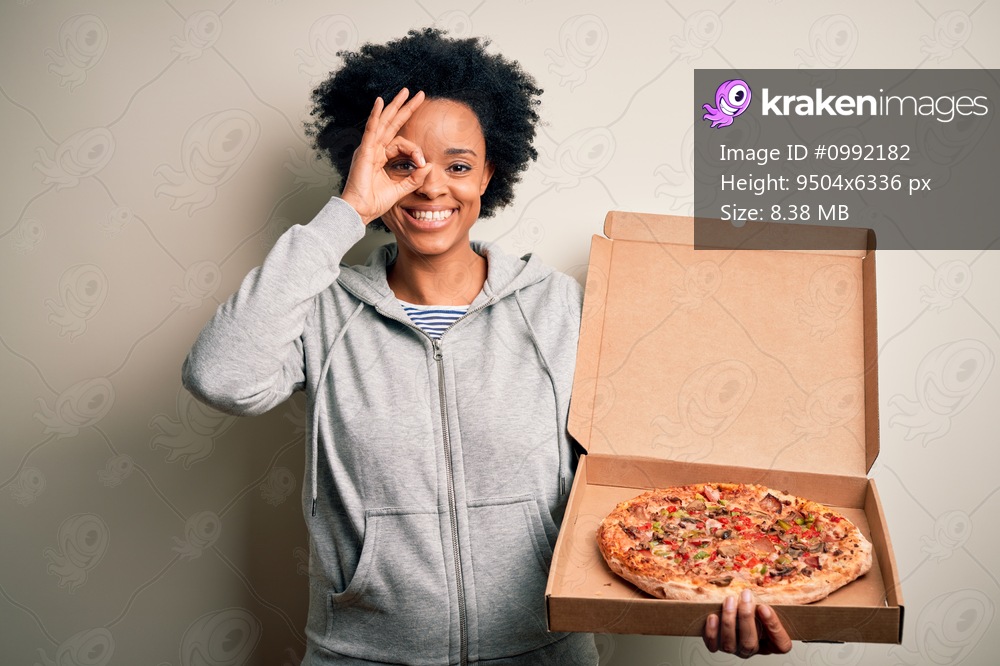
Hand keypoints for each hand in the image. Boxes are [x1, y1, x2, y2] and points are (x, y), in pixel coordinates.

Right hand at [340, 88, 429, 223]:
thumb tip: (429, 166)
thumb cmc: (373, 203)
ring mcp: (368, 149)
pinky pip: (371, 130)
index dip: (415, 150)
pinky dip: (375, 116)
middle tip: (417, 94)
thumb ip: (414, 179)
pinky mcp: (364, 152)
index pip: (401, 143)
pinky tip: (380, 102)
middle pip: (391, 123)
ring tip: (406, 93)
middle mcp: (374, 149)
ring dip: (395, 106)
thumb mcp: (400, 190)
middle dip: (405, 108)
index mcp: (381, 157)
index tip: (422, 163)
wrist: (359, 211)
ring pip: (384, 122)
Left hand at [703, 590, 791, 658]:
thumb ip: (769, 603)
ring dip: (728, 621)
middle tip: (745, 596)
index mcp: (772, 643)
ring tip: (730, 600)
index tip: (764, 607)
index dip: (773, 627)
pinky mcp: (718, 645)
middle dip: (746, 617)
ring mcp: (735, 649)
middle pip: (750, 643)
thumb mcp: (766, 605)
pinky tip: (713, 617)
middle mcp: (753, 649)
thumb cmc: (754, 609)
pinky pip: (713, 645)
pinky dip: (711, 632)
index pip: (781, 645)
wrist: (734, 610)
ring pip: (730, 644)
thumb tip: (767, 590)